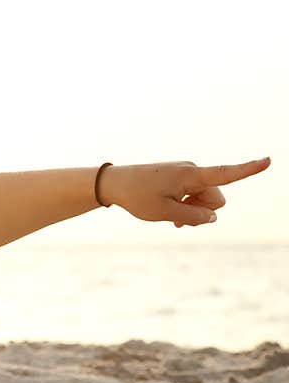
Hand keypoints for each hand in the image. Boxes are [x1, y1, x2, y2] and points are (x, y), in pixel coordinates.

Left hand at [99, 157, 270, 227]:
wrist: (114, 183)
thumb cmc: (137, 197)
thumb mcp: (165, 213)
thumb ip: (194, 216)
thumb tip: (213, 216)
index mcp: (190, 175)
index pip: (225, 174)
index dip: (249, 169)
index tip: (269, 160)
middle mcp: (191, 169)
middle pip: (215, 197)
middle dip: (204, 211)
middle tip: (179, 222)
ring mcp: (185, 172)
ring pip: (204, 198)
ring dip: (194, 210)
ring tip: (173, 218)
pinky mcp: (178, 175)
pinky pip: (193, 193)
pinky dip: (187, 204)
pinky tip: (173, 213)